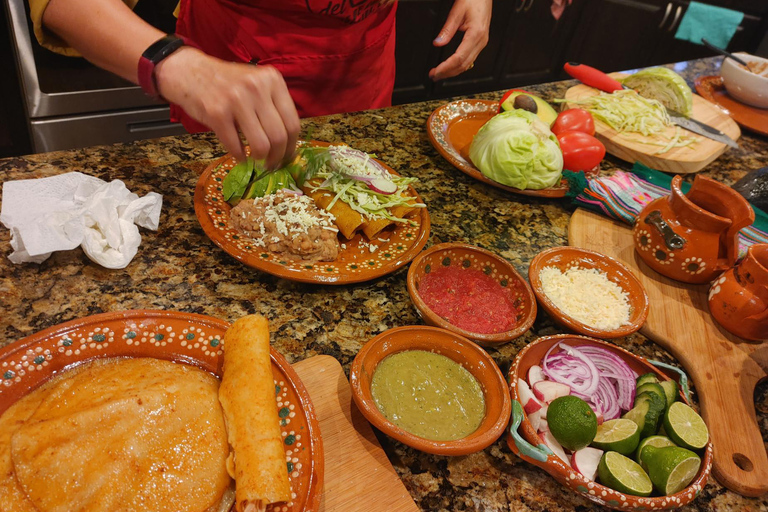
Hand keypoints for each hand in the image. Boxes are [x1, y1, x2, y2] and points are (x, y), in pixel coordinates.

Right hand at [155, 47, 299, 167]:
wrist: (188, 71)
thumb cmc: (226, 82)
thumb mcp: (256, 83)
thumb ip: (273, 105)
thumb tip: (287, 142)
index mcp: (272, 80)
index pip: (293, 123)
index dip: (292, 146)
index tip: (287, 156)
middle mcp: (257, 88)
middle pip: (279, 137)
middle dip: (277, 158)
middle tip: (272, 164)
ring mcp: (236, 100)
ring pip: (261, 145)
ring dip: (260, 159)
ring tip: (256, 160)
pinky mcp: (217, 113)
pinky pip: (236, 146)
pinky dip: (239, 156)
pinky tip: (239, 156)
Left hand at [429, 0, 491, 80]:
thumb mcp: (457, 11)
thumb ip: (447, 29)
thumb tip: (438, 43)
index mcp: (476, 34)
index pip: (459, 58)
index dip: (446, 68)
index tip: (436, 72)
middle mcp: (481, 41)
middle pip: (464, 65)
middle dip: (448, 73)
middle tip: (433, 76)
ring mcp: (482, 42)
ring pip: (467, 64)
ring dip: (453, 71)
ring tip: (439, 73)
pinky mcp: (480, 42)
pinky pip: (470, 59)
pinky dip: (459, 66)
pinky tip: (451, 67)